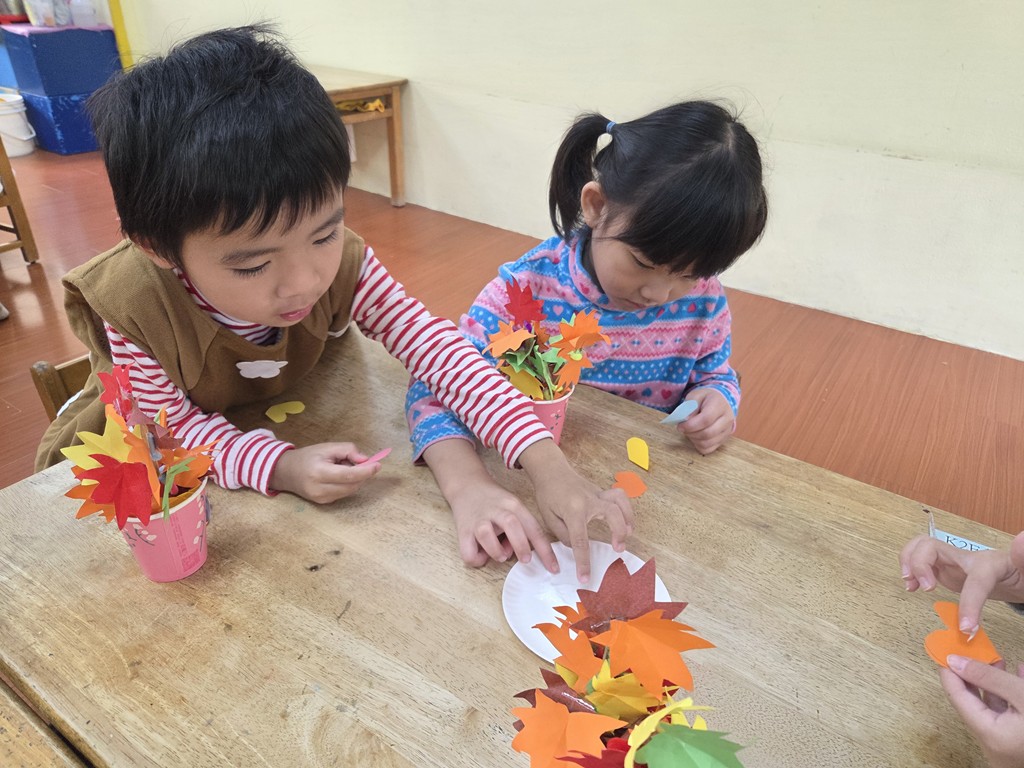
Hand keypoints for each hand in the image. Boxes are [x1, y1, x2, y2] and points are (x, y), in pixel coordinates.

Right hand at [269, 443, 380, 502]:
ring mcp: (321, 499)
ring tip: (342, 468)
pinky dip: (347, 485)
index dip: (365, 471)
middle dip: (361, 474)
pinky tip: (338, 477)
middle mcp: (320, 489)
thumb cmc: (308, 457)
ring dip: (354, 479)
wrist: (286, 472)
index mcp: (319, 472)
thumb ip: (348, 450)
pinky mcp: (324, 503)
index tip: (377, 465)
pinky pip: (344, 494)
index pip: (348, 475)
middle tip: (357, 461)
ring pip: (350, 491)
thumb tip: (365, 460)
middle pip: (351, 485)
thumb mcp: (327, 447)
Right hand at [422, 438, 557, 572]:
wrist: (467, 485)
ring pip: (486, 535)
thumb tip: (519, 555)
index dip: (546, 551)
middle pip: (512, 525)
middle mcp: (496, 511)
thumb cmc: (495, 502)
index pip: (534, 528)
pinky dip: (476, 559)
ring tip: (501, 555)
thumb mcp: (513, 508)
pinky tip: (482, 555)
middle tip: (526, 560)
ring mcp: (478, 520)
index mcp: (514, 505)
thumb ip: (521, 529)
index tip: (554, 568)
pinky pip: (468, 550)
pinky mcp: (463, 530)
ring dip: (496, 551)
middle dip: (521, 546)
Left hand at [518, 440, 633, 583]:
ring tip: (628, 534)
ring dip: (628, 518)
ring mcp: (598, 494)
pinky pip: (619, 497)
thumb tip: (577, 547)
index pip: (580, 540)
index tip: (585, 578)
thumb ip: (563, 535)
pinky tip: (625, 520)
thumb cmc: (547, 495)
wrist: (551, 471)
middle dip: (618, 532)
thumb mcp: (548, 518)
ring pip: (620, 501)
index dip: (584, 561)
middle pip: (612, 514)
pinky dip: (626, 508)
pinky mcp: (602, 492)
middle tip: (618, 549)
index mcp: (573, 510)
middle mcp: (589, 500)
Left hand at [677, 389, 733, 454]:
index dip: (690, 425)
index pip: (706, 419)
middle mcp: (727, 419)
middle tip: (683, 428)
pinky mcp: (724, 440)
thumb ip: (689, 406)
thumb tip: (685, 420)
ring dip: (693, 439)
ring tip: (690, 431)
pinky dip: (698, 445)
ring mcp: (727, 431)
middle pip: (707, 433)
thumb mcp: (696, 396)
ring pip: (707, 443)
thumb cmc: (706, 398)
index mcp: (720, 405)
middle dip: (690, 433)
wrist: (721, 402)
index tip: (680, 425)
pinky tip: (696, 436)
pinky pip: (709, 449)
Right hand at [900, 532, 1023, 634]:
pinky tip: (913, 587)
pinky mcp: (946, 570)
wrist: (1017, 575)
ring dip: (908, 564)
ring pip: (919, 548)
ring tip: (911, 585)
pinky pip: (920, 562)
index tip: (968, 628)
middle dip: (918, 564)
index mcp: (988, 563)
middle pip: (929, 545)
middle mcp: (965, 558)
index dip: (969, 603)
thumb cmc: (1020, 575)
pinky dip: (911, 571)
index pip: (974, 578)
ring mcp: (953, 562)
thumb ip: (1023, 557)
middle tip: (925, 589)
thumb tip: (1022, 538)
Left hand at [943, 655, 1023, 767]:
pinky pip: (1010, 714)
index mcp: (989, 734)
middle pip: (973, 701)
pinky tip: (1019, 674)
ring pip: (994, 707)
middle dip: (974, 674)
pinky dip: (1011, 695)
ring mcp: (1007, 744)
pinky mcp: (1020, 741)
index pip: (956, 696)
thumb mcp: (1023, 696)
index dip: (949, 670)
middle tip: (973, 650)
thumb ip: (989, 678)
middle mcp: (993, 743)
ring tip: (998, 660)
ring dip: (995, 682)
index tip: (945, 647)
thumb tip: (956, 660)